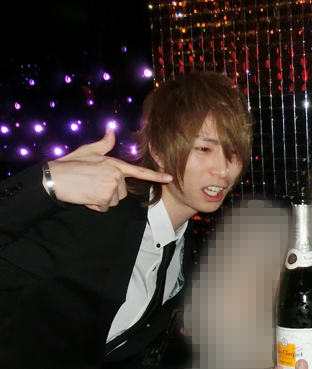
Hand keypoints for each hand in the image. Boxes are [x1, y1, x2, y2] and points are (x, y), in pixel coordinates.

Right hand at [46, 128, 171, 210]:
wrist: (55, 177)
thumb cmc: (70, 164)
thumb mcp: (89, 151)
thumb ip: (104, 144)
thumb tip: (111, 131)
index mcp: (115, 164)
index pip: (139, 172)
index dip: (155, 176)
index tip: (169, 178)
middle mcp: (116, 175)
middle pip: (122, 192)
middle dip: (109, 192)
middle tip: (92, 184)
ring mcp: (111, 187)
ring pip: (114, 201)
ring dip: (102, 199)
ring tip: (88, 189)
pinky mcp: (104, 198)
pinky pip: (105, 207)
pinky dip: (95, 205)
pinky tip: (85, 196)